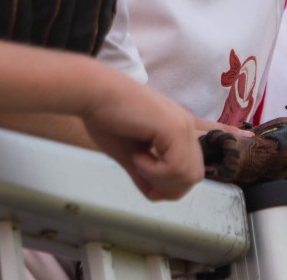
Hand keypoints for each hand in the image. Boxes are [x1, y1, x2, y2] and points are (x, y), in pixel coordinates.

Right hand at [80, 72, 203, 200]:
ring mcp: (182, 126)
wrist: (92, 92)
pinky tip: (136, 156)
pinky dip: (154, 172)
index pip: (191, 169)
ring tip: (136, 161)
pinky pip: (176, 168)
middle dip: (168, 188)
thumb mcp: (128, 152)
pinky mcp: (174, 127)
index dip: (172, 186)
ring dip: (160, 179)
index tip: (149, 187)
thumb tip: (153, 194)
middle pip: (193, 176)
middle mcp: (185, 126)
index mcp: (177, 129)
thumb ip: (144, 174)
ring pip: (188, 176)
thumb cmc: (104, 116)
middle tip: (141, 175)